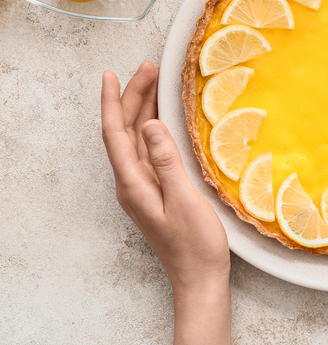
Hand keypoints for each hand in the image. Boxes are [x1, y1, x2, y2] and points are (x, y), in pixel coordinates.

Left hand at [101, 61, 230, 344]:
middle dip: (132, 97)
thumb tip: (149, 124)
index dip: (112, 101)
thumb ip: (166, 161)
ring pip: (136, 138)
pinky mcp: (156, 189)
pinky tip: (162, 118)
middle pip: (124, 131)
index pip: (115, 133)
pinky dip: (153, 127)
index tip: (111, 74)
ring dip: (142, 109)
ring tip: (154, 82)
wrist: (199, 276)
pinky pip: (149, 149)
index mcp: (133, 183)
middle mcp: (132, 182)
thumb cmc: (195, 244)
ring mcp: (143, 186)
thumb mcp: (183, 199)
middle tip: (148, 68)